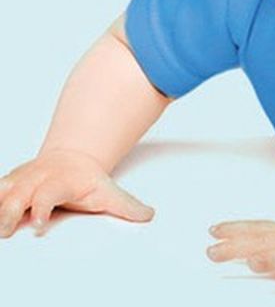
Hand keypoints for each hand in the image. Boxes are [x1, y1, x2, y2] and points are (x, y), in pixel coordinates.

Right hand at [0, 149, 153, 238]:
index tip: (38, 224)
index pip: (49, 193)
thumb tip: (148, 214)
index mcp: (62, 181)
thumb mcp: (107, 191)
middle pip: (19, 194)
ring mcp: (24, 179)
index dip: (41, 208)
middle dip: (9, 211)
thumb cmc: (88, 179)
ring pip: (2, 190)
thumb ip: (126, 206)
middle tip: (6, 231)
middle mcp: (39, 178)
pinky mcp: (11, 182)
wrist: (74, 156)